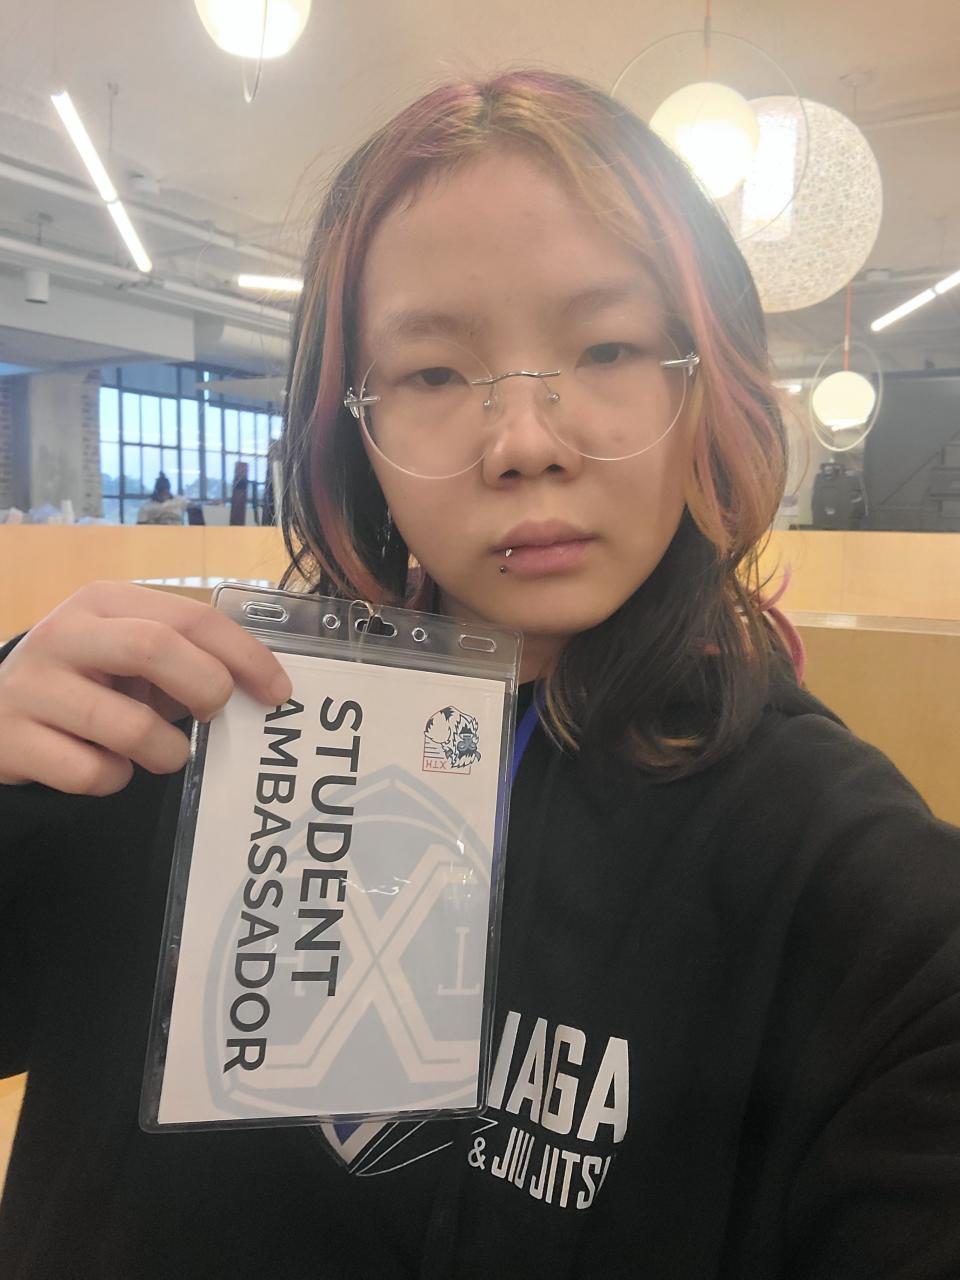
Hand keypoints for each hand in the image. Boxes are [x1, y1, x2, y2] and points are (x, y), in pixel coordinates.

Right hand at [0, 582, 291, 795]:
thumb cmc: (84, 683)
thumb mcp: (128, 657)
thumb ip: (185, 660)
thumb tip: (260, 688)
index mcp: (104, 601)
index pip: (190, 617)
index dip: (243, 655)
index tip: (278, 691)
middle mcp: (64, 634)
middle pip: (155, 649)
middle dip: (205, 688)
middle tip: (215, 714)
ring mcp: (32, 687)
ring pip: (129, 726)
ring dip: (166, 752)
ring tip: (161, 753)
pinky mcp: (12, 741)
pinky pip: (93, 773)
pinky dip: (116, 780)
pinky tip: (105, 765)